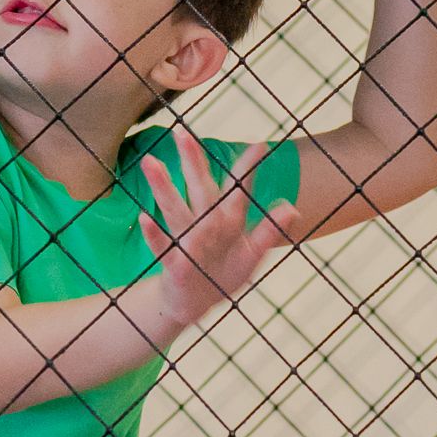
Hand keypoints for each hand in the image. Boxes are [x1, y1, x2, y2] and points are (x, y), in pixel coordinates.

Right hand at [139, 127, 298, 334]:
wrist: (195, 303)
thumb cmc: (225, 273)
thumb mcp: (252, 255)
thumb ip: (269, 232)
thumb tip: (293, 208)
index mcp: (227, 220)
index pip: (237, 190)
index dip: (247, 169)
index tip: (259, 145)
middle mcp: (205, 223)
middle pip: (199, 189)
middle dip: (191, 162)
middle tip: (182, 134)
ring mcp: (187, 240)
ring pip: (174, 209)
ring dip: (163, 187)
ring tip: (150, 163)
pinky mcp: (174, 262)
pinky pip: (163, 245)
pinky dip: (153, 234)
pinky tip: (143, 218)